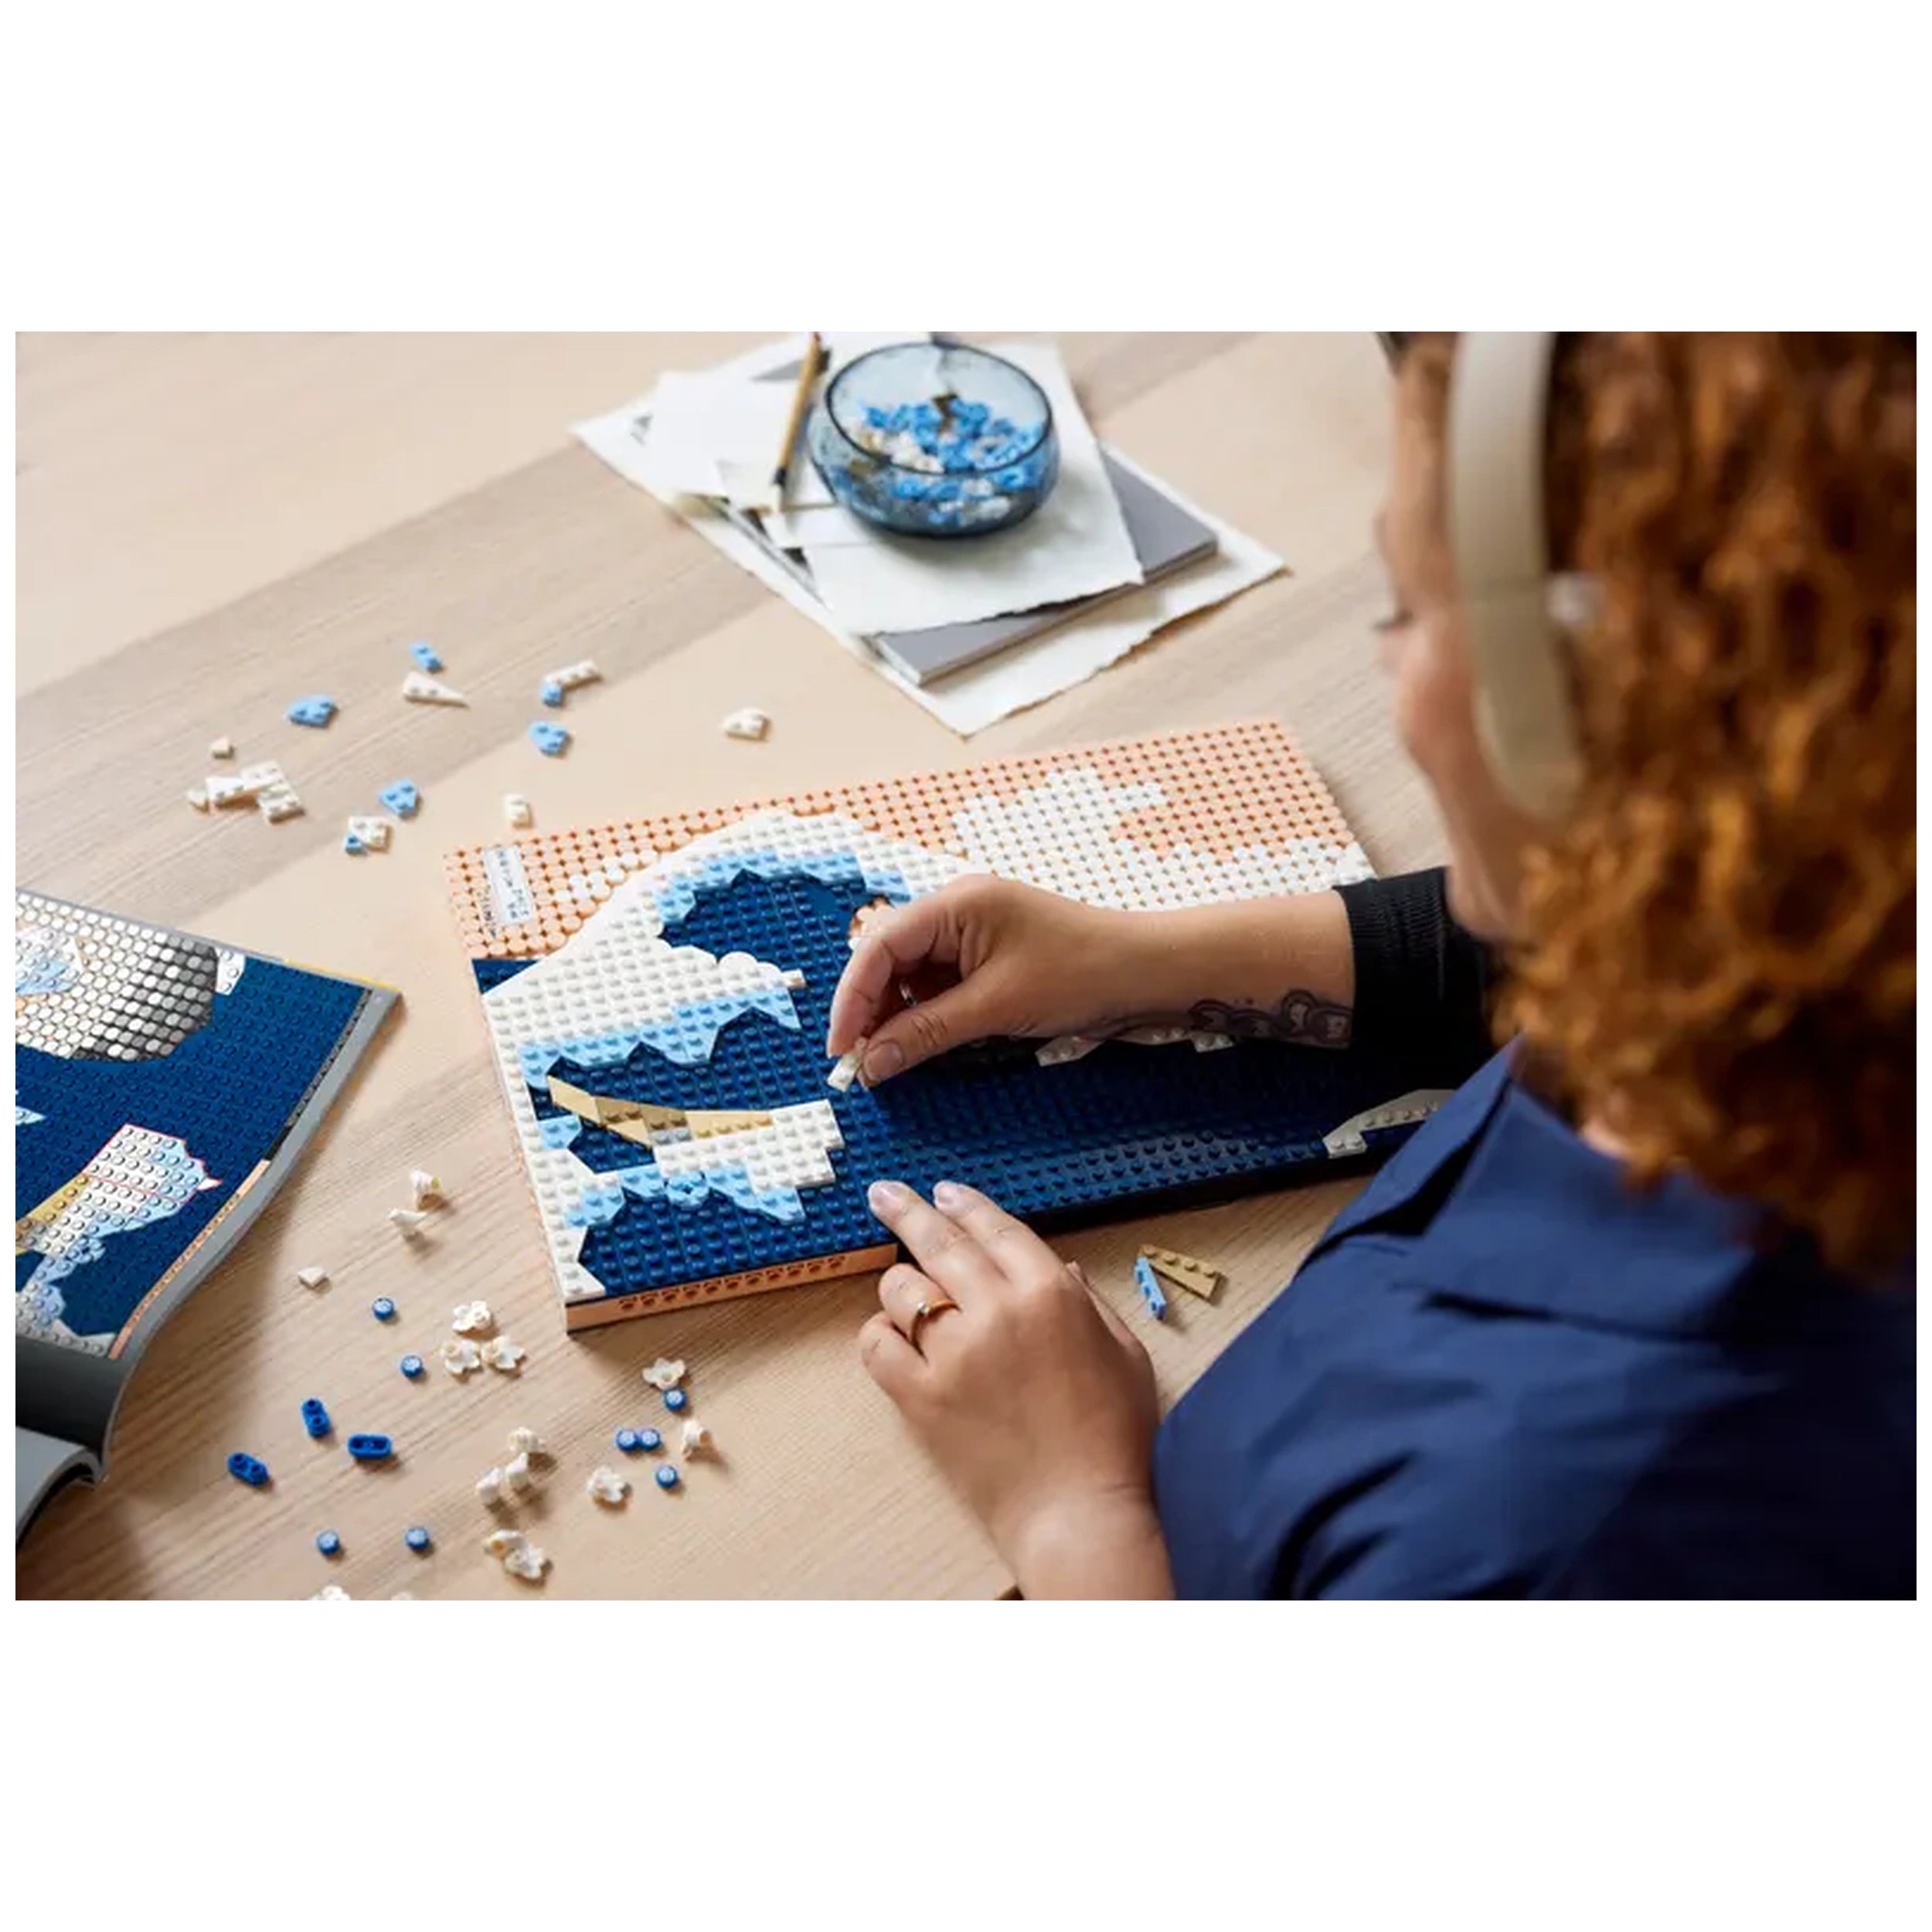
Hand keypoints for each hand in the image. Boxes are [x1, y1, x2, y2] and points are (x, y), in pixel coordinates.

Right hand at [826, 875, 1155, 1085]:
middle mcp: (955, 909)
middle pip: (886, 957)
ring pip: (910, 974)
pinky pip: (938, 983)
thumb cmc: (1080, 974)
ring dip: (896, 1015)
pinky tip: (922, 1044)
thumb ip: (926, 1034)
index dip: (851, 999)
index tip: (841, 1049)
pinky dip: (925, 1015)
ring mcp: (971, 931)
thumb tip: (870, 1064)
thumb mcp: (995, 1009)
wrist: (1145, 971)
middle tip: (862, 1061)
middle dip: (870, 1008)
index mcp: (954, 904)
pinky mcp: (986, 955)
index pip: (878, 946)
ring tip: (891, 1059)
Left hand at [859, 1178, 1172, 1598]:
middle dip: (907, 1210)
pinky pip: (877, 1346)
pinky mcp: (921, 1397)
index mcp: (1051, 1293)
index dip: (965, 1204)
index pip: (996, 1228)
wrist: (1078, 1511)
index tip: (942, 1191)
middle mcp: (997, 1311)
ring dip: (901, 1284)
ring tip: (906, 1291)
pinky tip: (891, 1336)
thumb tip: (1061, 1266)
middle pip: (939, 1243)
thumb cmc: (1115, 1435)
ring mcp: (953, 1354)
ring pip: (902, 1290)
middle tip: (883, 1193)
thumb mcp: (1125, 1353)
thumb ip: (1089, 1301)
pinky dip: (878, 1334)